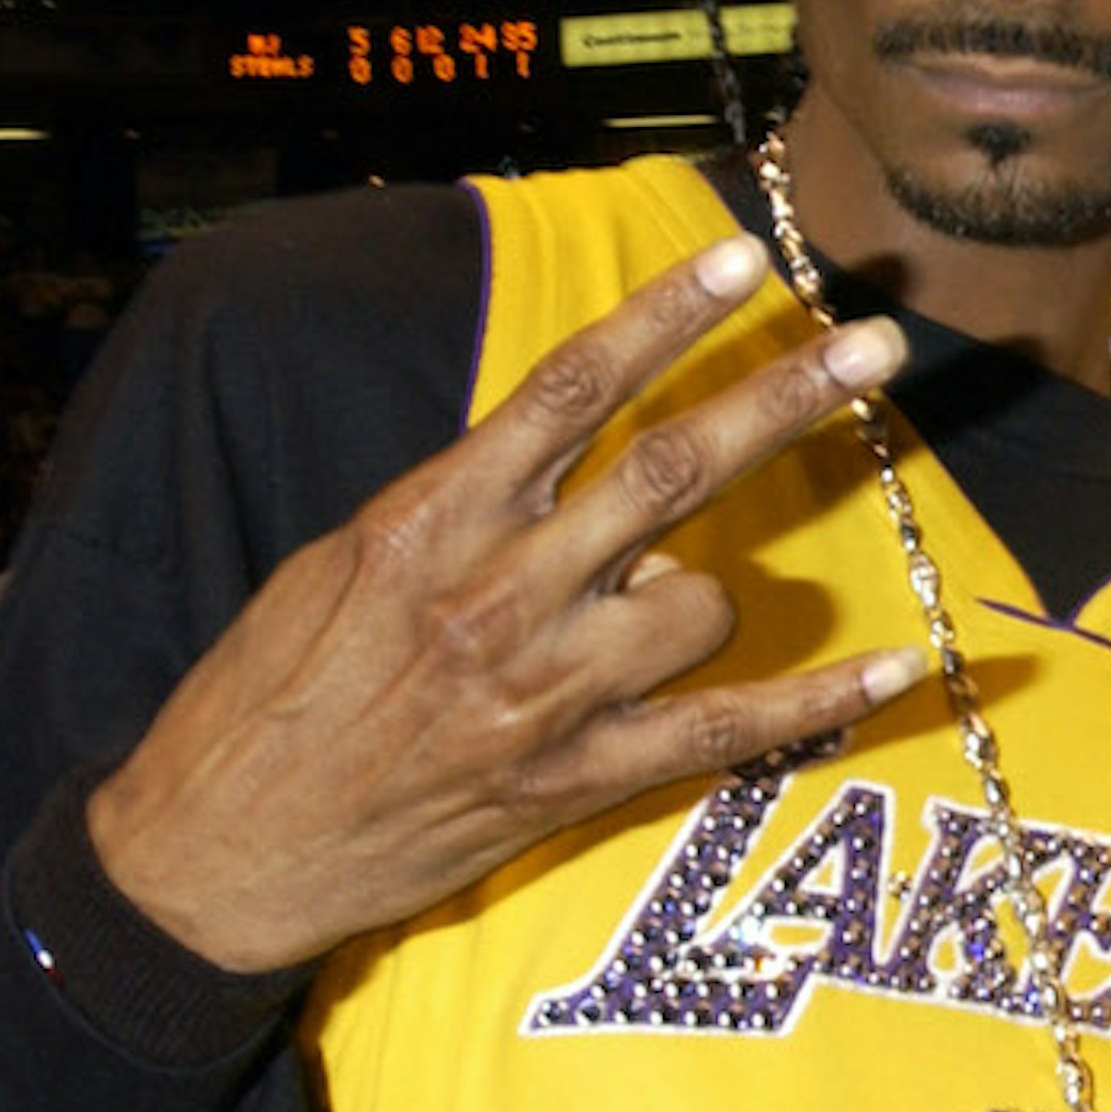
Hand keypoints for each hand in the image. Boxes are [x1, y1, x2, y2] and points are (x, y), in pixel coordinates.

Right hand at [89, 238, 919, 974]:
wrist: (213, 853)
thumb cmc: (268, 696)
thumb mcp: (341, 562)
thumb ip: (462, 506)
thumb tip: (562, 464)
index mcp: (430, 518)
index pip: (567, 386)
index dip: (663, 313)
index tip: (743, 258)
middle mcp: (501, 593)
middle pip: (673, 469)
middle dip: (785, 395)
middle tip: (877, 337)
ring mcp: (547, 692)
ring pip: (704, 600)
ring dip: (709, 592)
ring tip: (645, 618)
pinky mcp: (575, 780)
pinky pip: (729, 730)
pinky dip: (821, 700)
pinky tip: (897, 666)